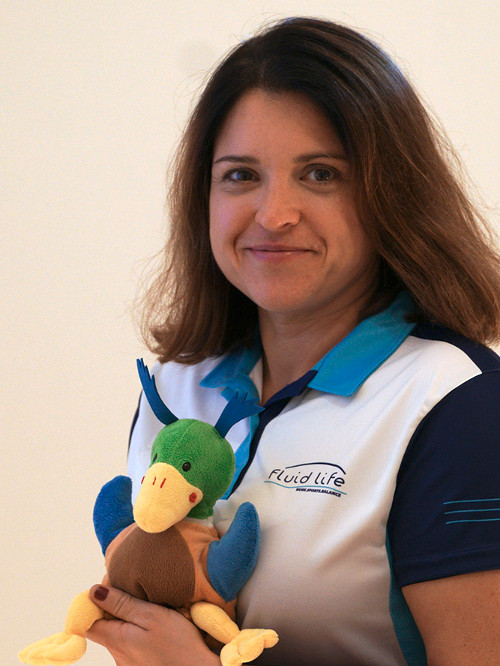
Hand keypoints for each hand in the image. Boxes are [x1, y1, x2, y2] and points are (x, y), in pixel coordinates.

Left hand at [86, 585, 220, 665]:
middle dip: (113, 608)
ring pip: (117, 634)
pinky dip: (137, 631)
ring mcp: (128, 663)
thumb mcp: (151, 616)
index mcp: (116, 641)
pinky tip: (154, 626)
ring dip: (127, 619)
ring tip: (147, 607)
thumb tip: (94, 591)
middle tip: (134, 592)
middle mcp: (117, 656)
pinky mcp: (140, 665)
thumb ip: (122, 604)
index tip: (111, 588)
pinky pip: (130, 644)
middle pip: (103, 627)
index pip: (87, 621)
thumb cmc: (179, 644)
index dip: (93, 603)